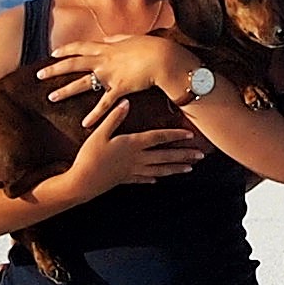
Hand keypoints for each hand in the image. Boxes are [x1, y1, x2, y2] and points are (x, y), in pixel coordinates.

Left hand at [42, 32, 194, 106]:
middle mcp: (104, 60)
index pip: (80, 47)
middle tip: (38, 75)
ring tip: (51, 97)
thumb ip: (117, 39)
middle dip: (54, 69)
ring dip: (65, 91)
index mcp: (106, 47)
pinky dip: (95, 115)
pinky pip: (104, 104)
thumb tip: (107, 38)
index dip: (65, 50)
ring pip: (82, 83)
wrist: (164, 58)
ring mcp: (110, 74)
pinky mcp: (119, 88)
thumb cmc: (151, 47)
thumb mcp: (131, 38)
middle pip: (73, 64)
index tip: (52, 54)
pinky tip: (85, 124)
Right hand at [49, 82, 209, 203]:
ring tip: (189, 168)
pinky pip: (144, 179)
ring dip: (175, 169)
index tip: (190, 135)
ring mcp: (133, 171)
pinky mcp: (126, 180)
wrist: (82, 182)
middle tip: (201, 156)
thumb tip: (127, 102)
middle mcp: (137, 159)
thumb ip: (114, 117)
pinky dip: (154, 178)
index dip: (175, 135)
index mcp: (133, 145)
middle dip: (184, 155)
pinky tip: (158, 180)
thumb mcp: (100, 133)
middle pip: (165, 156)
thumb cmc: (90, 156)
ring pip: (160, 170)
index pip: (159, 138)